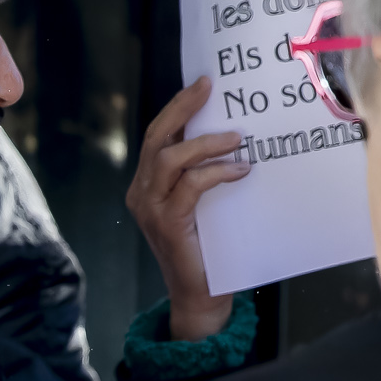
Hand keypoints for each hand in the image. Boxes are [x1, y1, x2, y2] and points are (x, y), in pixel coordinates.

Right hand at [125, 77, 250, 340]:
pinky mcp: (167, 224)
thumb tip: (233, 135)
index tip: (203, 84)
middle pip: (155, 138)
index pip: (156, 136)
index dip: (177, 107)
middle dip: (182, 108)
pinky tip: (240, 169)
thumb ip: (203, 176)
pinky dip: (216, 172)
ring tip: (236, 138)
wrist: (202, 295)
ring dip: (204, 144)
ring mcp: (150, 209)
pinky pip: (190, 186)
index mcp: (146, 186)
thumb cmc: (209, 249)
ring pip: (169, 159)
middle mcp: (141, 194)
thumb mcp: (203, 204)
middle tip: (210, 89)